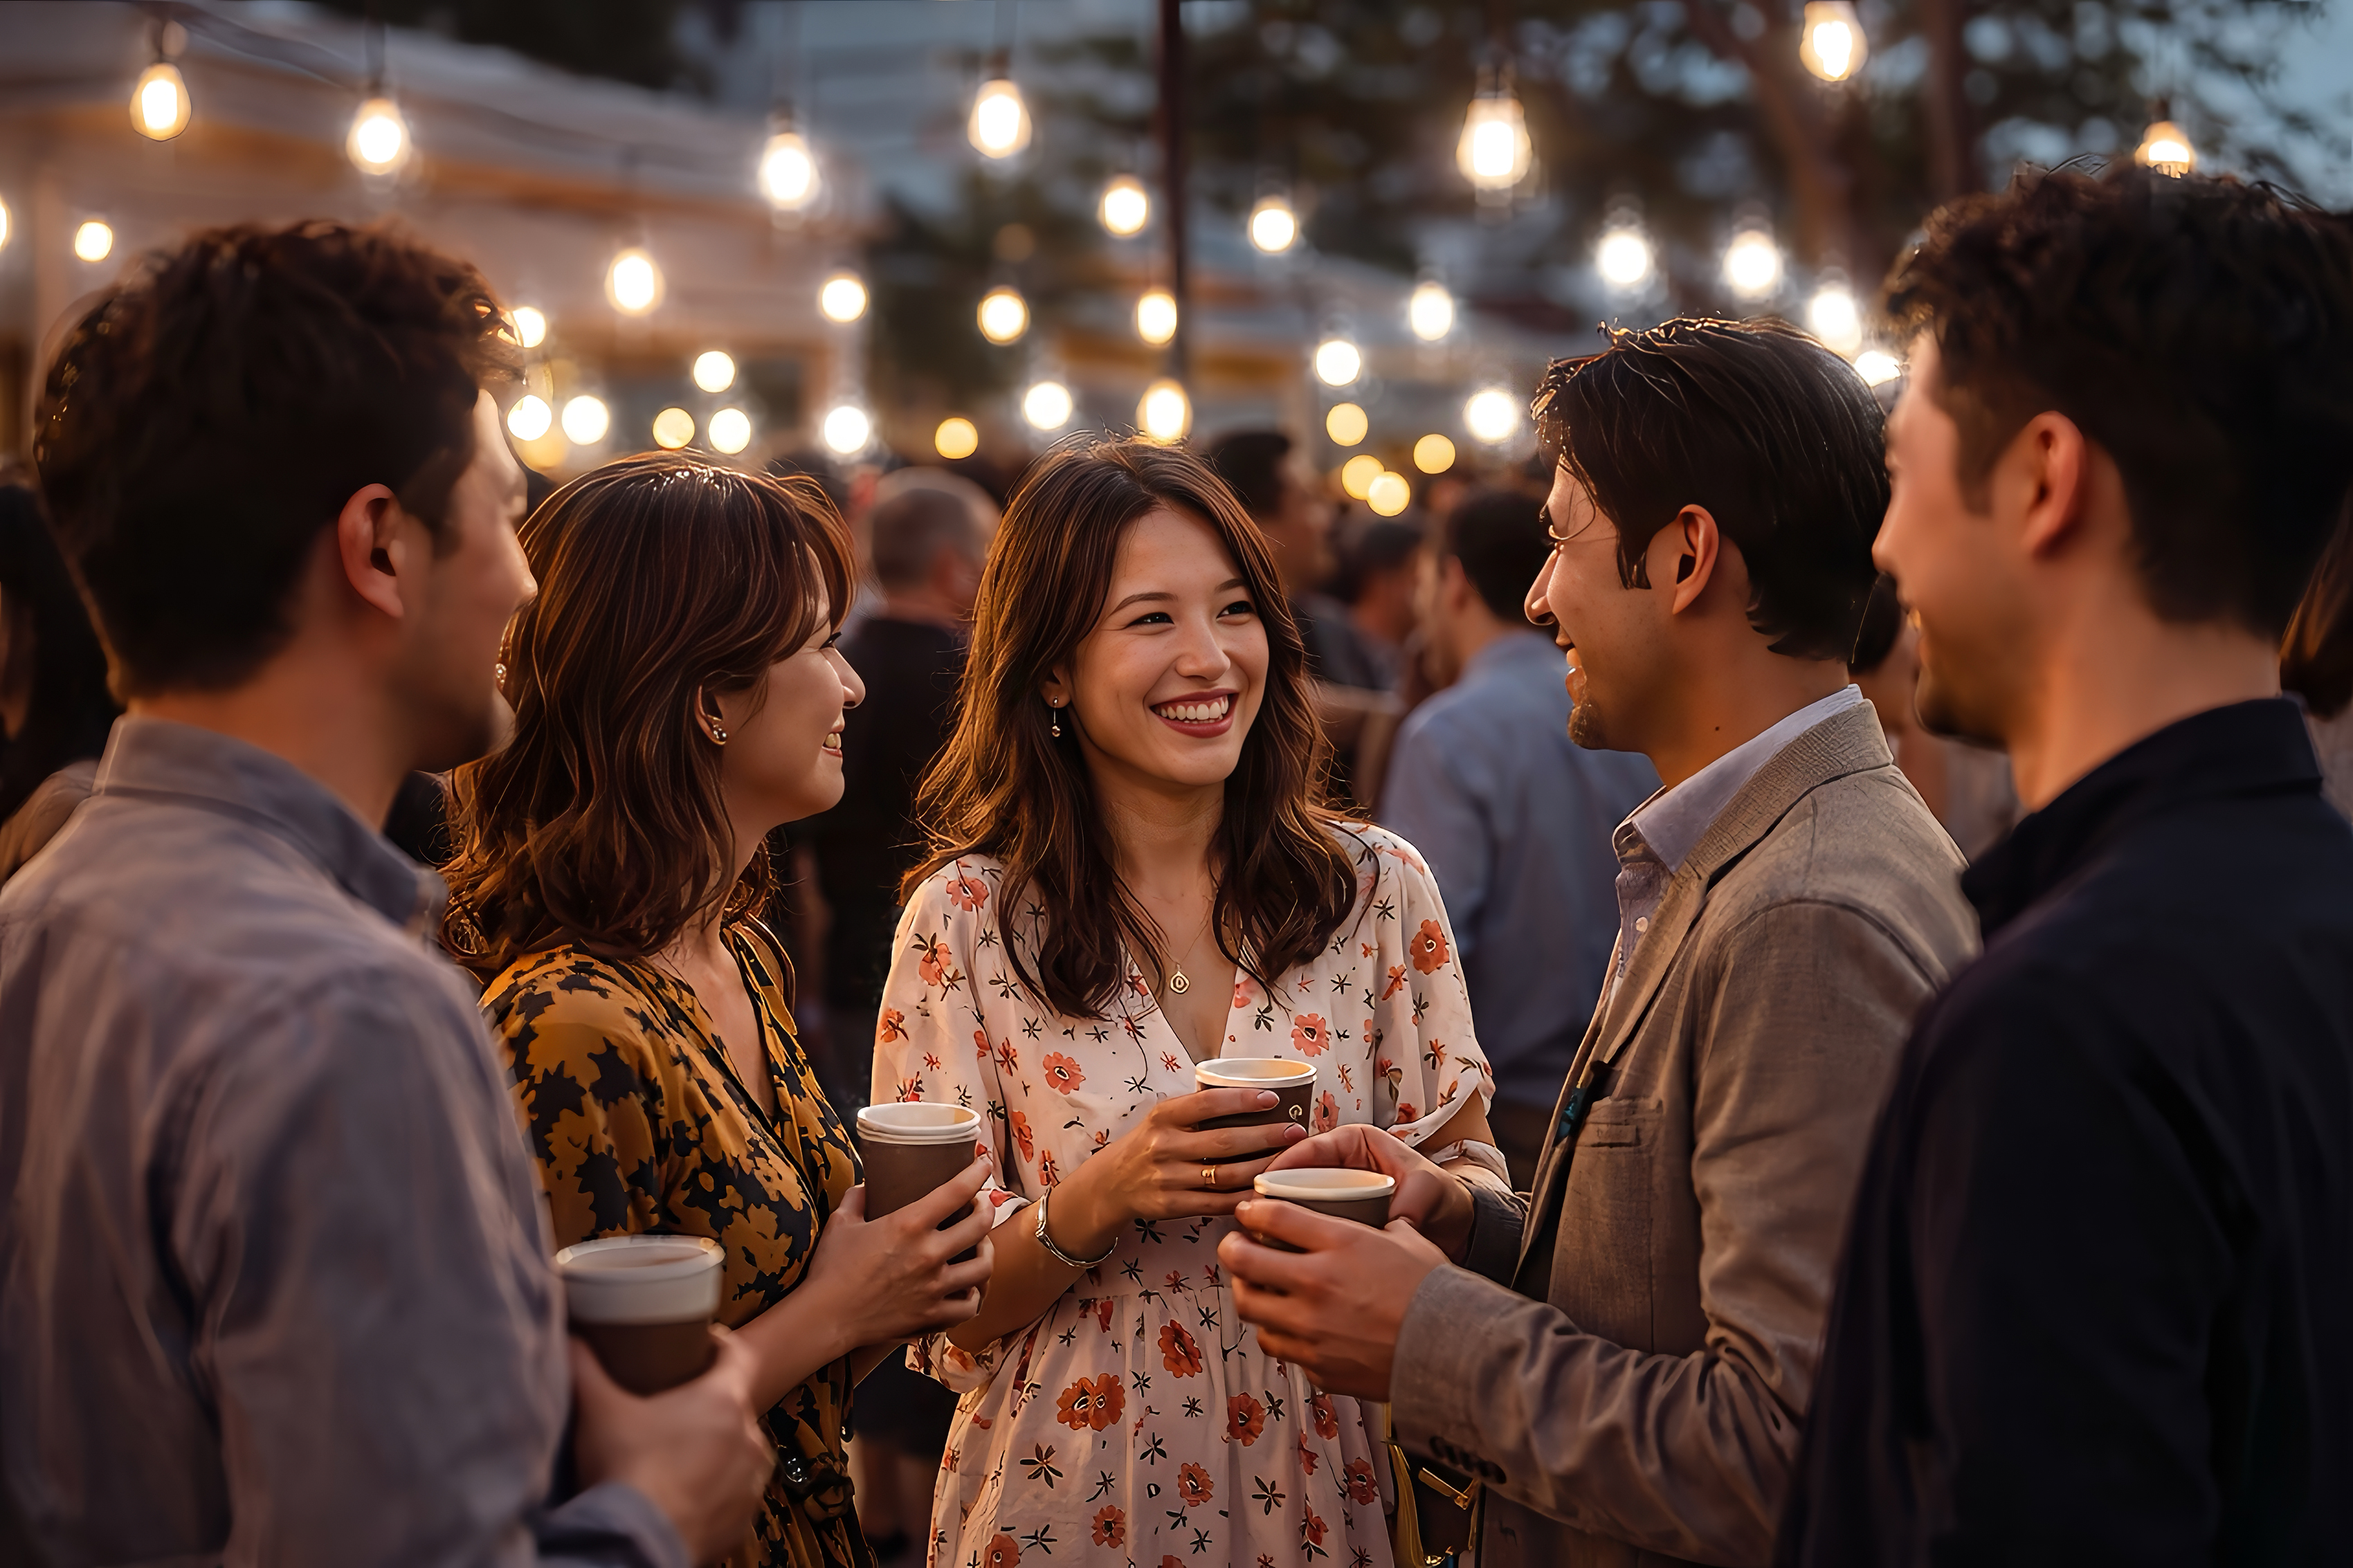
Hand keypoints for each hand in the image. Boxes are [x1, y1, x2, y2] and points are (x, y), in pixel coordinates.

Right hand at [571, 1327, 772, 1563]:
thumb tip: (571, 1339)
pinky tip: (682, 1494)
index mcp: (724, 1401)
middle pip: (733, 1408)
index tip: (701, 1344)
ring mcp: (750, 1483)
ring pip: (737, 1453)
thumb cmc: (626, 1471)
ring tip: (677, 1457)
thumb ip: (584, 1367)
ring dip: (715, 1451)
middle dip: (707, 1406)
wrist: (637, 1546)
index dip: (719, 1345)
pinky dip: (714, 1492)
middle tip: (673, 1408)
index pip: (738, 1356)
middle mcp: (749, 1439)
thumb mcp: (599, 1411)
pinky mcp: (743, 1522)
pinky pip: (733, 1496)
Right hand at [803, 1159, 995, 1353]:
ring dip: (986, 1252)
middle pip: (981, 1225)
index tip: (983, 1164)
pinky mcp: (932, 1315)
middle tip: (981, 1205)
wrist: (825, 1317)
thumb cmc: (830, 1269)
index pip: (957, 1190)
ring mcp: (934, 1287)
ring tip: (981, 1247)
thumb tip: (867, 1184)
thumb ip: (858, 1197)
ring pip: (983, 1266)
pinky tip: (968, 1288)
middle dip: (987, 1209)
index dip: (977, 1172)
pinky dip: (973, 1296)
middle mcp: (929, 1253)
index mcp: (909, 1224)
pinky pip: (969, 1306)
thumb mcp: (841, 1222)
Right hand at [1051, 1088, 1307, 1257]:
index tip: (1273, 1098)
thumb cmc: (1150, 1144)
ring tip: (1289, 1160)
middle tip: (1296, 1131)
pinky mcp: (1172, 1206)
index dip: (1242, 1100)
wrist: (1111, 1184)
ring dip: (1262, 1168)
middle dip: (1265, 1137)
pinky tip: (1267, 1191)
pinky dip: (1245, 1197)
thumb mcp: (1164, 1118)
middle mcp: (1164, 1145)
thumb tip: (1254, 1095)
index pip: (1207, 1102)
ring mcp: (1168, 1178)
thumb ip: (1198, 1109)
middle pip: (1224, 1142)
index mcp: (1164, 1116)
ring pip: (1226, 1176)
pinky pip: (1217, 1203)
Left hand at [1217, 1202, 1447, 1400]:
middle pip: (1242, 1261)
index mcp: (1339, 1244)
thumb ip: (1377, 1227)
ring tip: (1254, 1287)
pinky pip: (1279, 1347)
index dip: (1251, 1211)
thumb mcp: (1407, 1241)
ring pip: (1251, 1308)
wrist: (1454, 1354)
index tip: (1247, 1213)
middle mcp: (1316, 1285)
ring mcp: (1311, 1330)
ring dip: (1248, 1293)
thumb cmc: (1435, 1292)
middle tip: (1234, 1247)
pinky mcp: (1317, 1366)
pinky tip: (1288, 1325)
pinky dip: (1277, 1333)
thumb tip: (1372, 1219)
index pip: (1272, 1217)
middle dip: (1230, 1249)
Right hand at [1266, 1124, 1475, 1262]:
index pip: (1312, 1148)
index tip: (1265, 1184)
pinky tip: (1279, 1253)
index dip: (1285, 1164)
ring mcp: (1335, 1193)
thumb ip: (1410, 1200)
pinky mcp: (1335, 1219)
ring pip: (1296, 1201)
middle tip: (1253, 1215)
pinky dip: (1293, 1235)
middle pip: (1296, 1175)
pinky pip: (1308, 1223)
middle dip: (1273, 1193)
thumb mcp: (1426, 1189)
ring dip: (1278, 1217)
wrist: (1452, 1225)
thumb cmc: (1439, 1195)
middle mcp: (1340, 1165)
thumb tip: (1397, 1221)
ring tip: (1258, 1236)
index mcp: (1356, 1143)